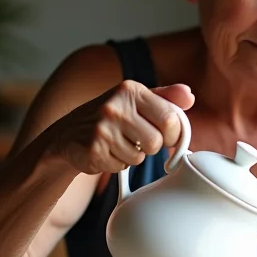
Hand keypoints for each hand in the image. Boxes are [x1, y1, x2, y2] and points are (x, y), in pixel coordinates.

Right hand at [50, 81, 194, 174]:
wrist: (67, 134)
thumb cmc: (111, 117)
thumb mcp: (136, 100)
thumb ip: (166, 98)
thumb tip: (189, 96)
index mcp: (130, 90)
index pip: (170, 118)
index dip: (173, 133)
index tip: (167, 136)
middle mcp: (115, 106)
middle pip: (156, 142)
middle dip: (151, 147)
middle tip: (137, 140)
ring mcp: (101, 128)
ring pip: (139, 157)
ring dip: (132, 156)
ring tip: (118, 144)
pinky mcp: (93, 150)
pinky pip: (121, 166)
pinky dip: (116, 164)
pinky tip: (105, 152)